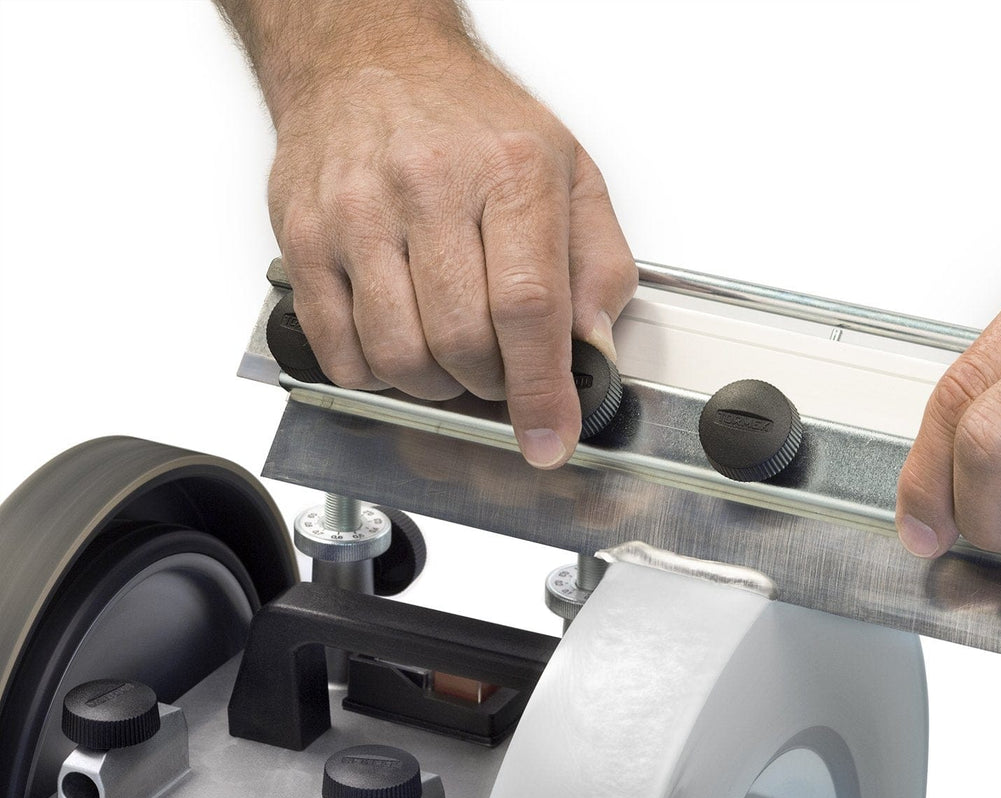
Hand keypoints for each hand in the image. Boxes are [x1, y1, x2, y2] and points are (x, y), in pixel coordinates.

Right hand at [266, 37, 635, 467]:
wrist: (368, 60)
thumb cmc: (471, 119)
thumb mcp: (570, 172)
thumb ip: (598, 264)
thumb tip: (592, 346)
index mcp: (510, 172)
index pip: (529, 307)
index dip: (542, 389)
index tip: (550, 436)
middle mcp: (429, 186)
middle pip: (462, 342)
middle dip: (491, 385)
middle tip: (500, 372)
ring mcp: (358, 214)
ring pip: (398, 357)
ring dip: (435, 385)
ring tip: (451, 354)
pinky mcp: (305, 237)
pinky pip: (338, 348)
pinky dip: (376, 372)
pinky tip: (399, 339)